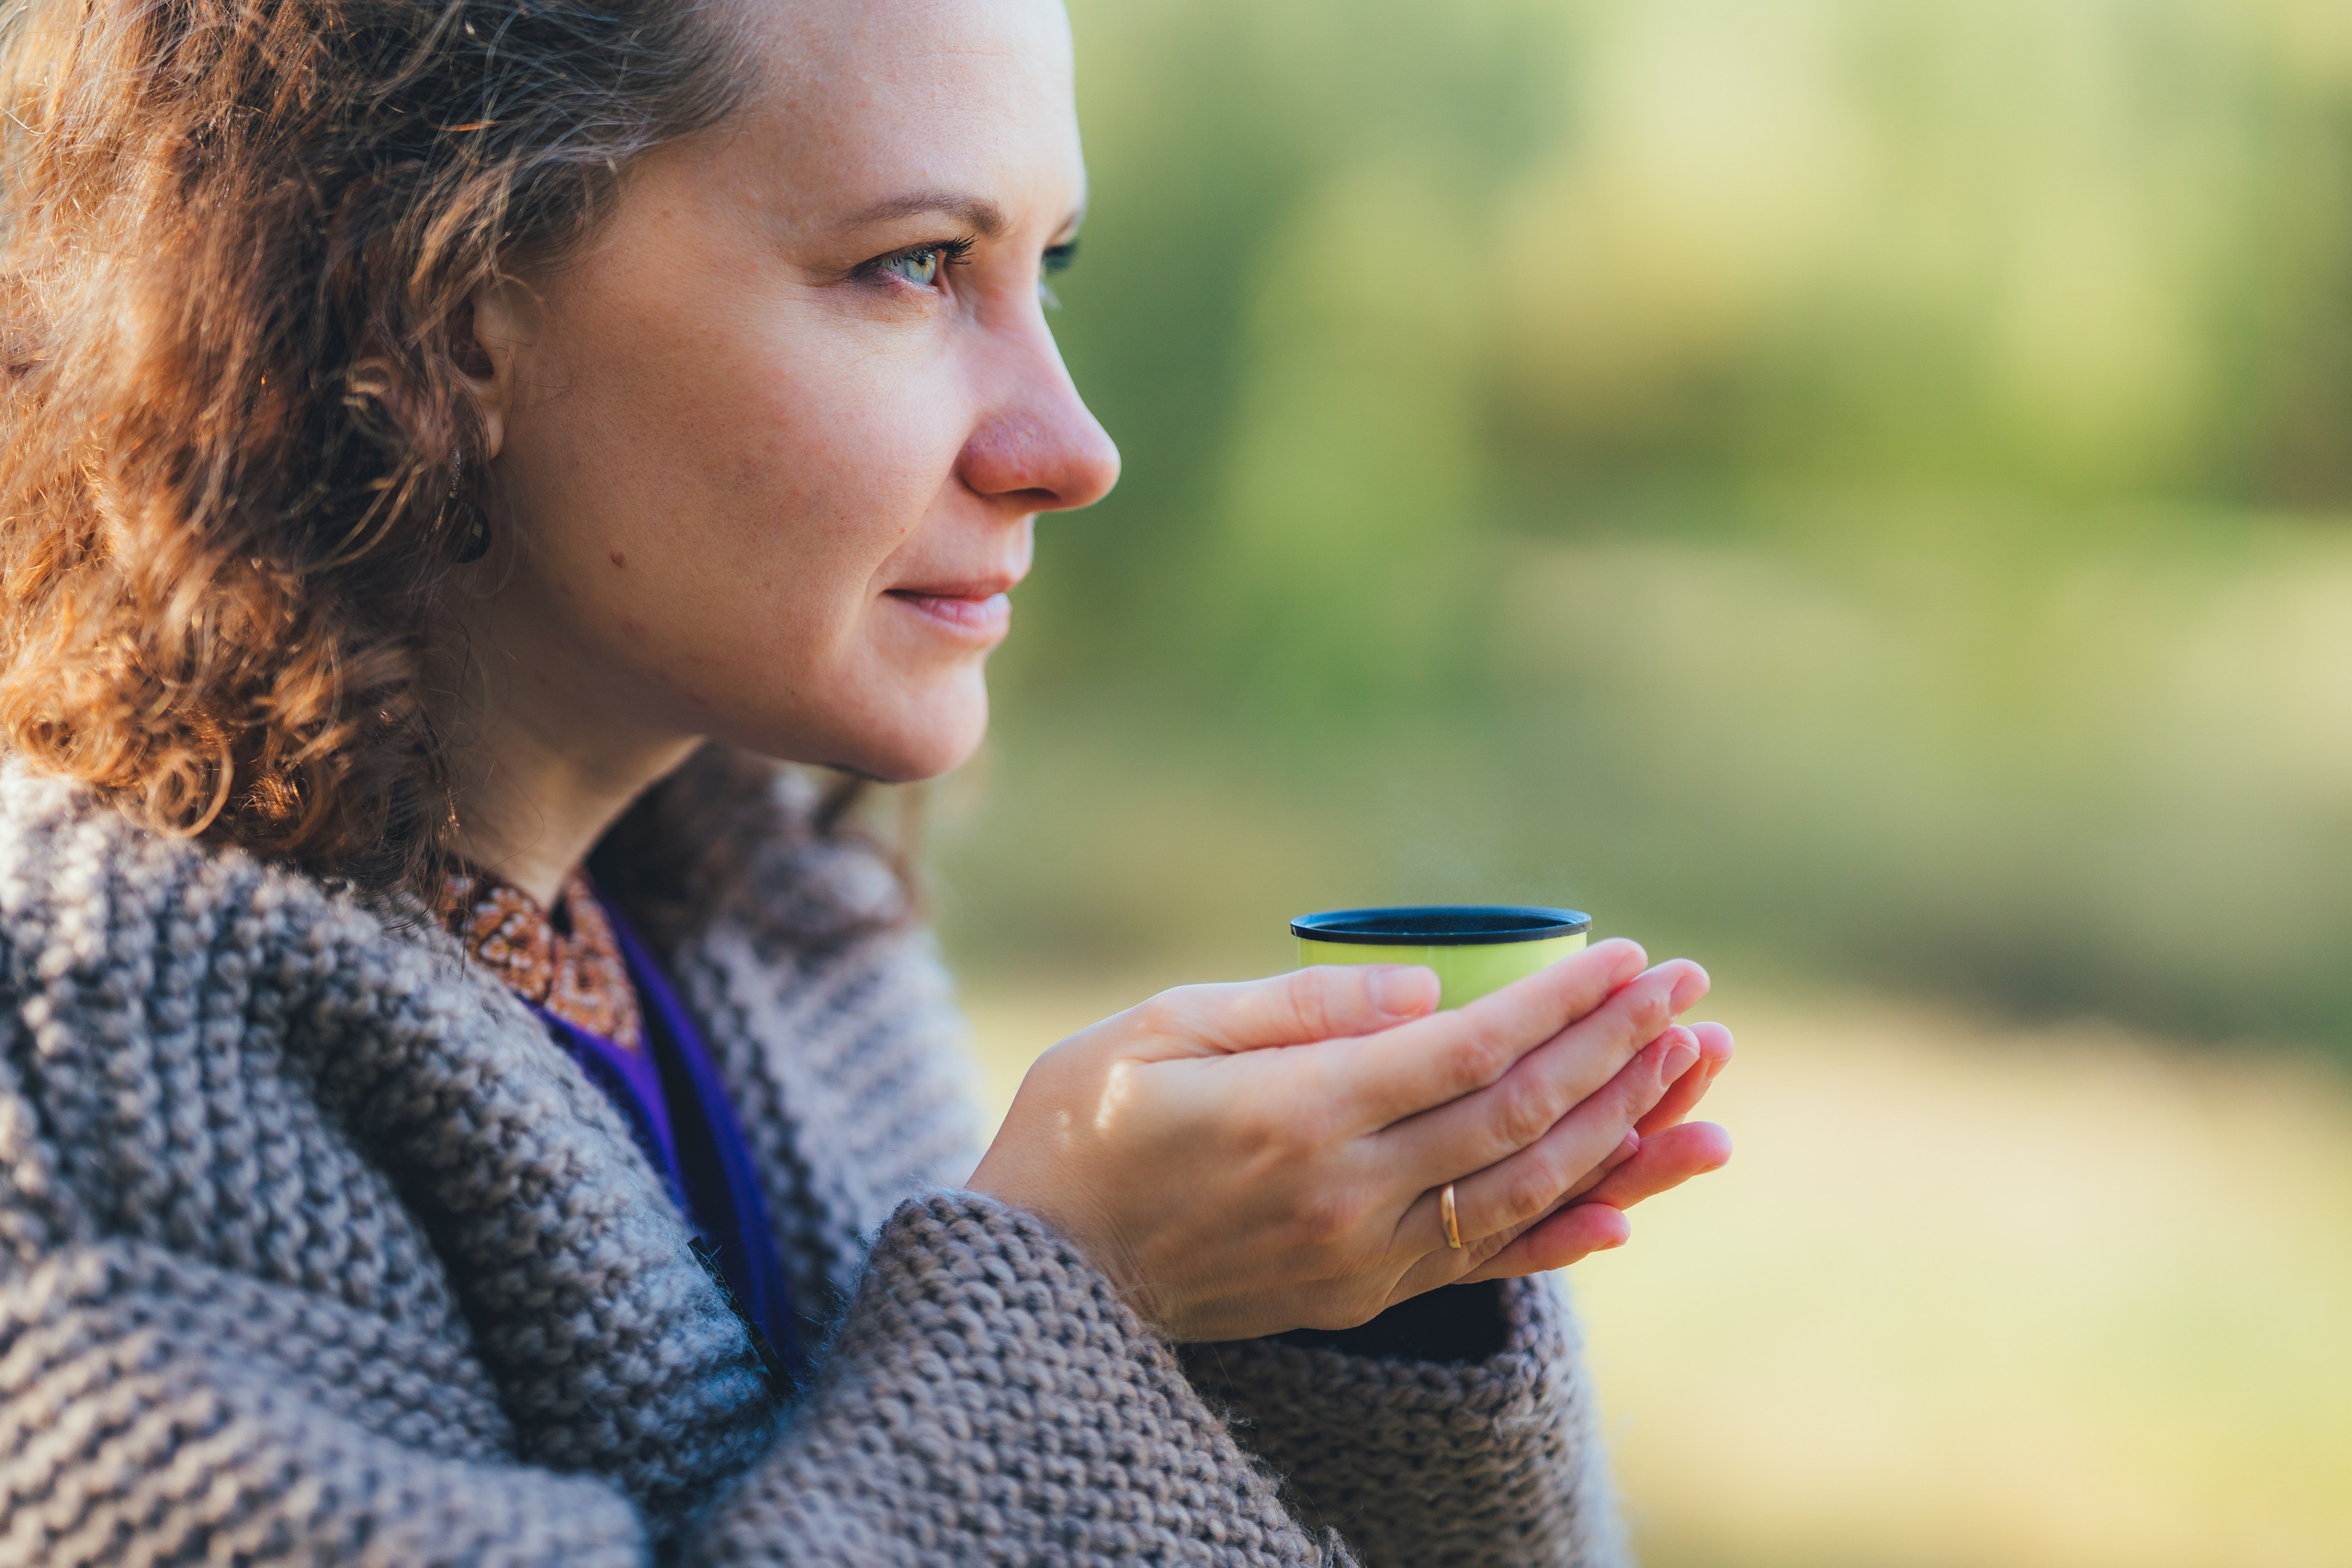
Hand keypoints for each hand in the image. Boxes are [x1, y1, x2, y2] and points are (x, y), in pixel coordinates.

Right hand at [967, 939, 1713, 1340]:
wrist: (1032, 1281)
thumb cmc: (1076, 1127)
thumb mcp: (1153, 1032)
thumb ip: (1294, 1008)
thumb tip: (1425, 990)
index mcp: (1296, 1115)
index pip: (1470, 1051)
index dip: (1562, 1003)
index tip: (1632, 957)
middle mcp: (1347, 1196)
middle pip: (1520, 1117)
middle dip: (1620, 1051)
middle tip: (1695, 995)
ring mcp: (1361, 1259)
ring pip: (1527, 1194)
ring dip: (1624, 1137)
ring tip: (1703, 1087)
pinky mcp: (1360, 1297)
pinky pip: (1485, 1269)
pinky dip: (1564, 1239)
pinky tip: (1629, 1213)